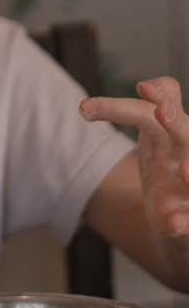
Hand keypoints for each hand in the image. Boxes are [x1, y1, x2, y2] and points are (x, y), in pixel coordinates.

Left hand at [81, 77, 188, 234]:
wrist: (180, 212)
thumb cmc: (171, 159)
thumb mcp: (160, 129)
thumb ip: (158, 101)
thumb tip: (145, 84)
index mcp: (177, 132)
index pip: (158, 109)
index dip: (146, 99)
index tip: (126, 93)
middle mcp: (187, 155)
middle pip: (186, 138)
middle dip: (176, 125)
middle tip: (163, 111)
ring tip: (184, 170)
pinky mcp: (187, 218)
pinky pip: (188, 221)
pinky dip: (182, 222)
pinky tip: (173, 223)